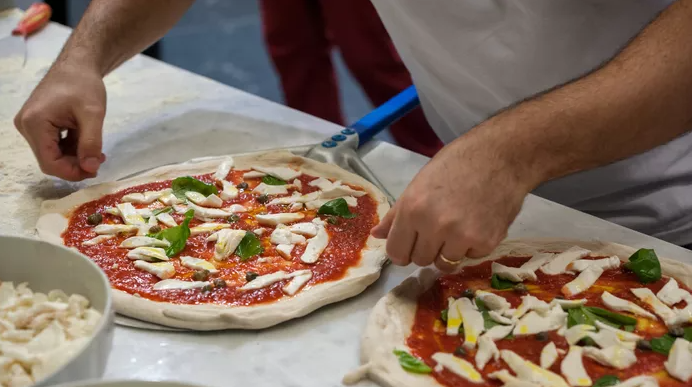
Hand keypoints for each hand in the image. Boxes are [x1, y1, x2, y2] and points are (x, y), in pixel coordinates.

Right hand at [14, 62, 106, 180]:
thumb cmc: (84, 84)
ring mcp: (29, 125)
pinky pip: (52, 145)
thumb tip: (90, 168)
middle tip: (99, 160)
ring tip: (97, 151)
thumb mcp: (93, 114)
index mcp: (34, 123)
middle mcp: (25, 126)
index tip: (95, 170)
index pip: (49, 163)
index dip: (72, 172)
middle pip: (49, 160)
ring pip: (52, 154)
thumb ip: (91, 142)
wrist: (76, 65)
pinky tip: (87, 143)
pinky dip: (70, 149)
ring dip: (75, 157)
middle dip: (75, 165)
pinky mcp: (36, 124)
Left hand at [371, 131, 538, 270]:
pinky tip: (477, 222)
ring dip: (449, 250)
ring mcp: (462, 237)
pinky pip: (470, 257)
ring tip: (458, 225)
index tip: (410, 244)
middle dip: (426, 249)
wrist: (501, 156)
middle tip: (438, 228)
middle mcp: (435, 227)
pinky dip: (472, 246)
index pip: (396, 253)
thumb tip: (376, 235)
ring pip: (445, 263)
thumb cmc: (456, 164)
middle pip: (420, 261)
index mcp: (413, 210)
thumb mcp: (418, 184)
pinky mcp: (486, 243)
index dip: (401, 250)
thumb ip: (397, 214)